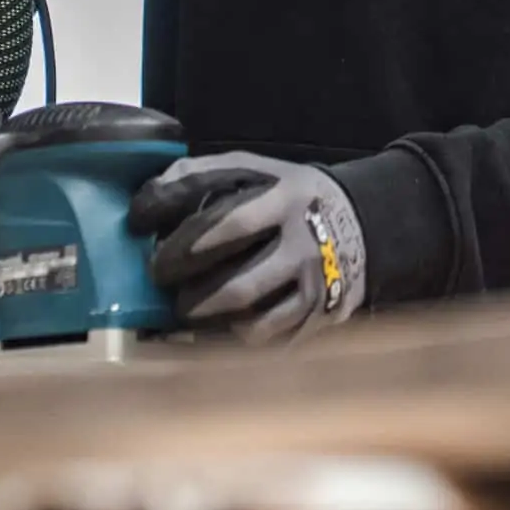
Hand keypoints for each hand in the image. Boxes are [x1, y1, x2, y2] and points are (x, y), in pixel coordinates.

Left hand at [128, 151, 366, 345]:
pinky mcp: (321, 318)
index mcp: (287, 202)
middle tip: (161, 282)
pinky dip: (239, 336)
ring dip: (210, 321)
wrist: (362, 223)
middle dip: (191, 292)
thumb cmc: (292, 196)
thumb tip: (151, 190)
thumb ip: (207, 172)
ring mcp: (316, 288)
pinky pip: (272, 340)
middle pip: (240, 285)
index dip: (187, 238)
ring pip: (255, 323)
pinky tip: (222, 323)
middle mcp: (305, 247)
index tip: (147, 234)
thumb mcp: (260, 169)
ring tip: (187, 309)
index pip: (232, 224)